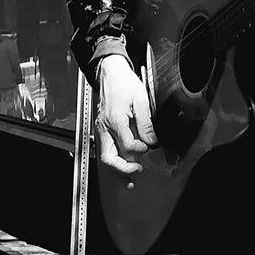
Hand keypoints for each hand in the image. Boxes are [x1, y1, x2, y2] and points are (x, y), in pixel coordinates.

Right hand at [95, 55, 157, 176]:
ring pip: (105, 157)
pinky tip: (124, 167)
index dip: (139, 149)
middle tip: (138, 172)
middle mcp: (104, 127)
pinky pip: (106, 150)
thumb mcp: (141, 99)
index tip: (149, 147)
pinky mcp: (102, 130)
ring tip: (130, 181)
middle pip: (109, 157)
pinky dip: (115, 162)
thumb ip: (146, 123)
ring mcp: (101, 130)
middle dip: (123, 169)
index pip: (126, 145)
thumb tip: (152, 141)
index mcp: (115, 119)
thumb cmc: (124, 83)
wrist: (110, 73)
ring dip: (117, 171)